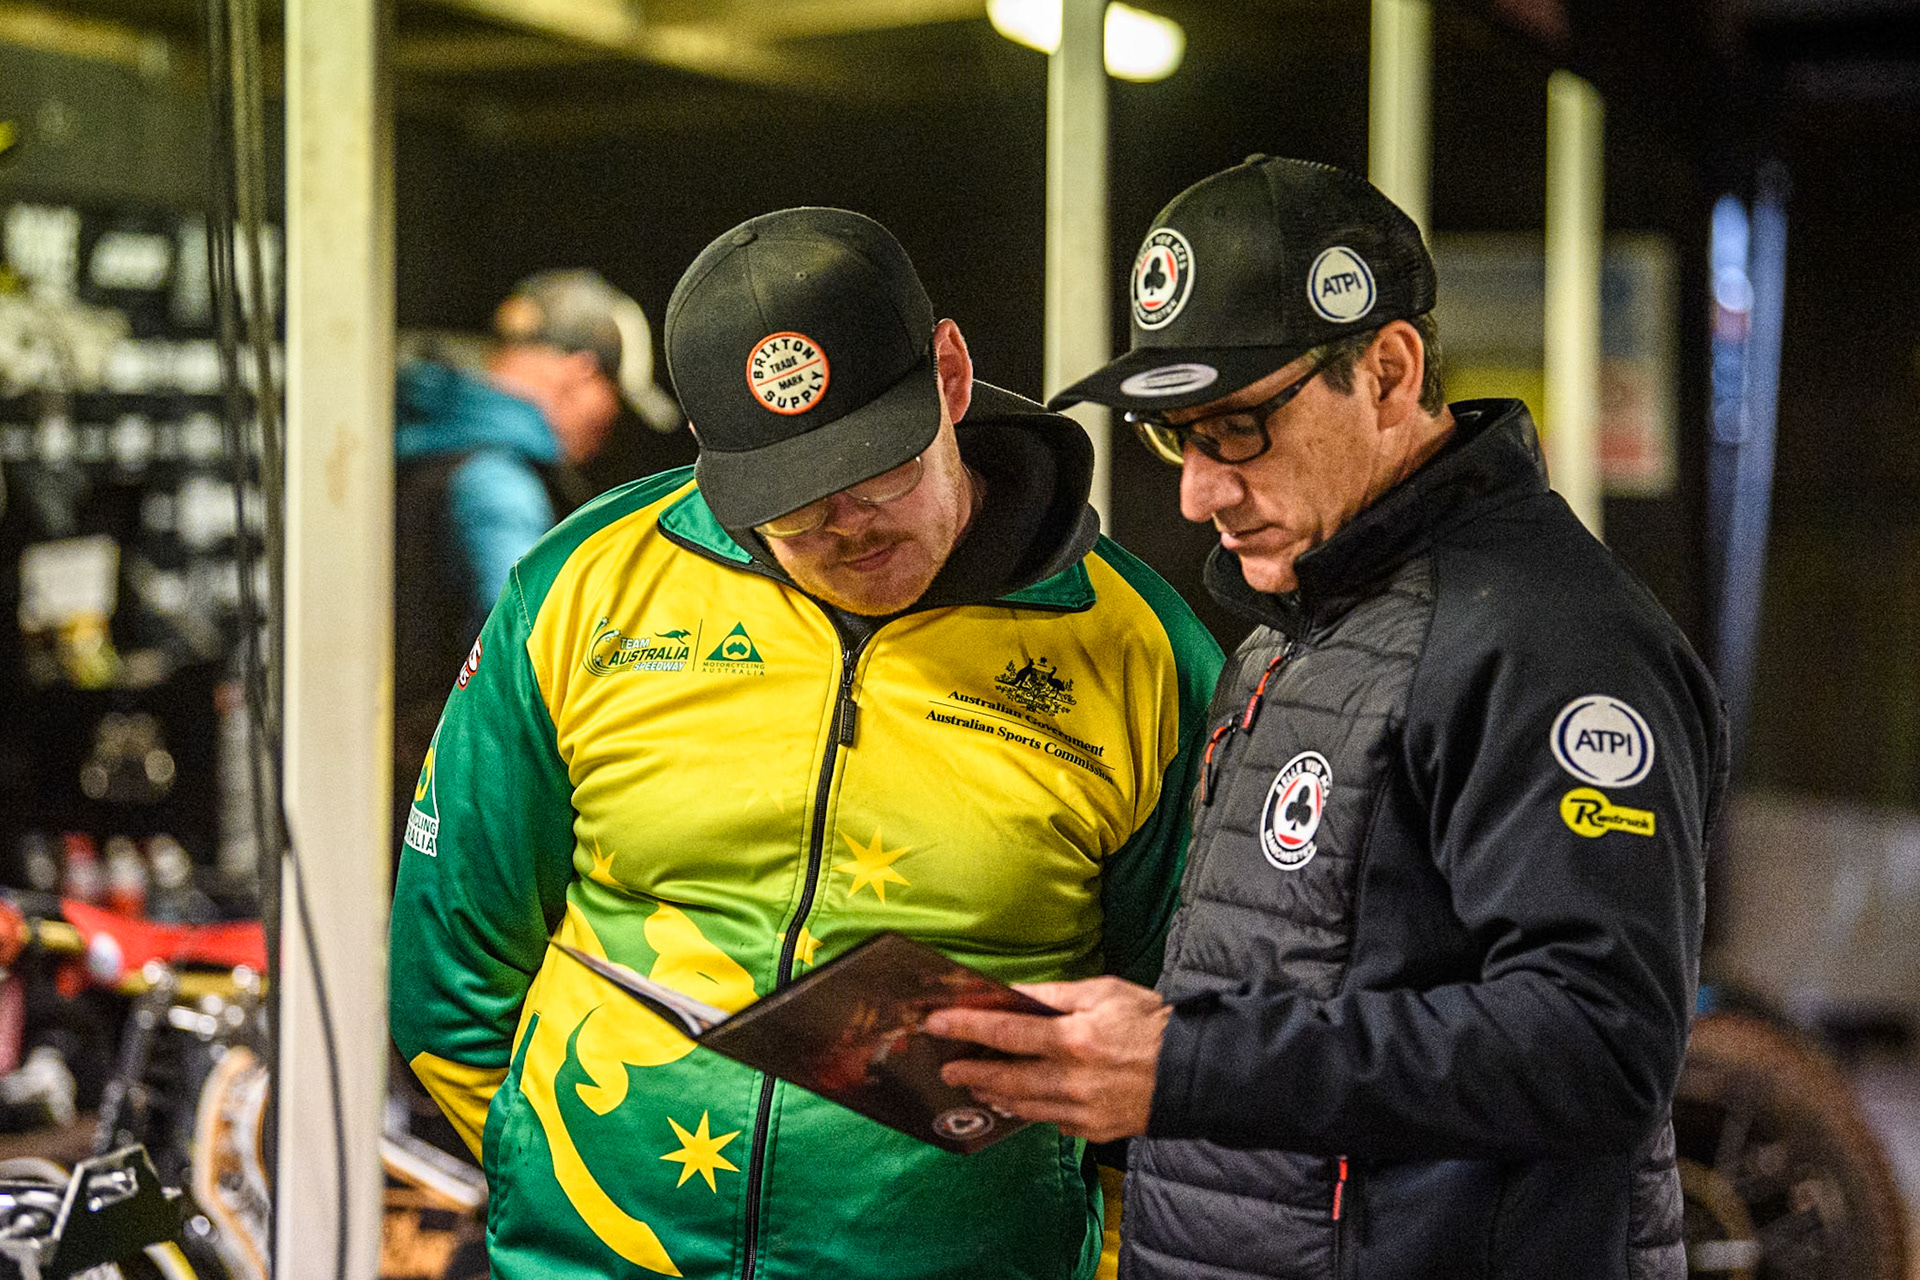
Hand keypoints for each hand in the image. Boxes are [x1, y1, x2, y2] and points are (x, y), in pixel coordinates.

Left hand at [924, 976, 1169, 1141]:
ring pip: (1023, 1106)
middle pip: (1007, 1076)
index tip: (938, 1022)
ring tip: (975, 1085)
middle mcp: (1072, 1078)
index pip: (1007, 1030)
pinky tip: (1016, 1101)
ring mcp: (1081, 1110)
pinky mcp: (1092, 1130)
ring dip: (994, 1094)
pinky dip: (1028, 1110)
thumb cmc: (1149, 1023)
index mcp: (1074, 1038)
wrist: (1192, 1071)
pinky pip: (1050, 1122)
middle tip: (947, 1068)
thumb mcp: (1104, 992)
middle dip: (971, 1071)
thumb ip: (1056, 994)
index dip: (968, 1025)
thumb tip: (1014, 991)